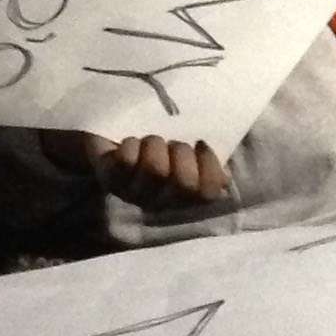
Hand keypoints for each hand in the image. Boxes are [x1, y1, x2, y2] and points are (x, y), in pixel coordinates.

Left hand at [78, 132, 229, 211]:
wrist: (110, 133)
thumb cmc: (157, 140)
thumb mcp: (188, 148)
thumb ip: (208, 161)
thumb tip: (224, 177)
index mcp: (185, 196)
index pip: (207, 193)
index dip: (209, 166)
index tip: (200, 144)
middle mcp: (161, 202)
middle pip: (184, 182)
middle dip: (182, 152)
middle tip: (172, 143)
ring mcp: (134, 193)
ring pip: (156, 169)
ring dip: (156, 144)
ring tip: (150, 141)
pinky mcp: (110, 180)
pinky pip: (127, 161)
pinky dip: (132, 144)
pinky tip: (131, 142)